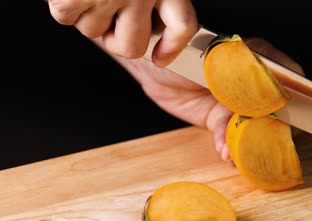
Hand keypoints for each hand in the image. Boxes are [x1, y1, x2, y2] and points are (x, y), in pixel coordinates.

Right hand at [47, 0, 197, 66]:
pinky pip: (66, 18)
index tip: (160, 58)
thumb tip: (153, 22)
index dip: (171, 48)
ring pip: (94, 33)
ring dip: (87, 16)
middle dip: (117, 40)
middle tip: (109, 23)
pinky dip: (64, 7)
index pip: (182, 27)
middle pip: (132, 45)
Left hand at [92, 37, 303, 160]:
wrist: (153, 65)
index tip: (302, 115)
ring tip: (245, 154)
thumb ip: (235, 76)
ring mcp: (235, 104)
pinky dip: (230, 147)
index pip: (288, 77)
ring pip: (253, 127)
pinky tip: (227, 153)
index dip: (299, 97)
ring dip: (251, 143)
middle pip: (275, 109)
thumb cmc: (181, 51)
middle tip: (272, 144)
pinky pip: (230, 137)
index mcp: (255, 60)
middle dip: (274, 129)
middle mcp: (250, 84)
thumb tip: (251, 100)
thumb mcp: (212, 58)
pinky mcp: (219, 121)